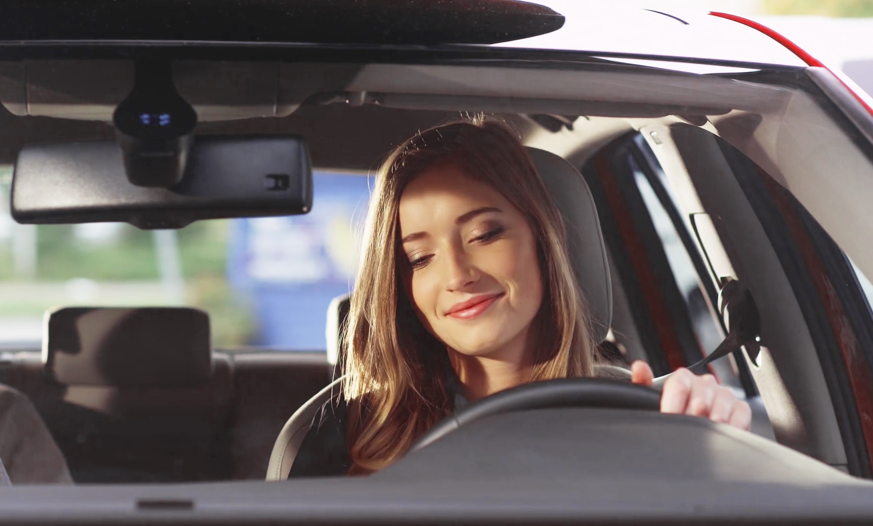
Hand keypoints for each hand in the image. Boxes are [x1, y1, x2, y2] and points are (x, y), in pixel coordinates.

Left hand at [630, 360, 751, 430]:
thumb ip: (643, 385)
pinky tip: (722, 435)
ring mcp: (724, 395)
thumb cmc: (672, 415)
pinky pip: (740, 415)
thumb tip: (639, 367)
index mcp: (683, 378)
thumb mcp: (652, 401)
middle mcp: (704, 384)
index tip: (669, 419)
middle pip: (700, 397)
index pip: (679, 384)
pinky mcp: (740, 409)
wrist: (695, 435)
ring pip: (719, 407)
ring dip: (710, 423)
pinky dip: (732, 427)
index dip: (673, 405)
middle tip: (686, 429)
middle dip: (691, 417)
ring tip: (703, 433)